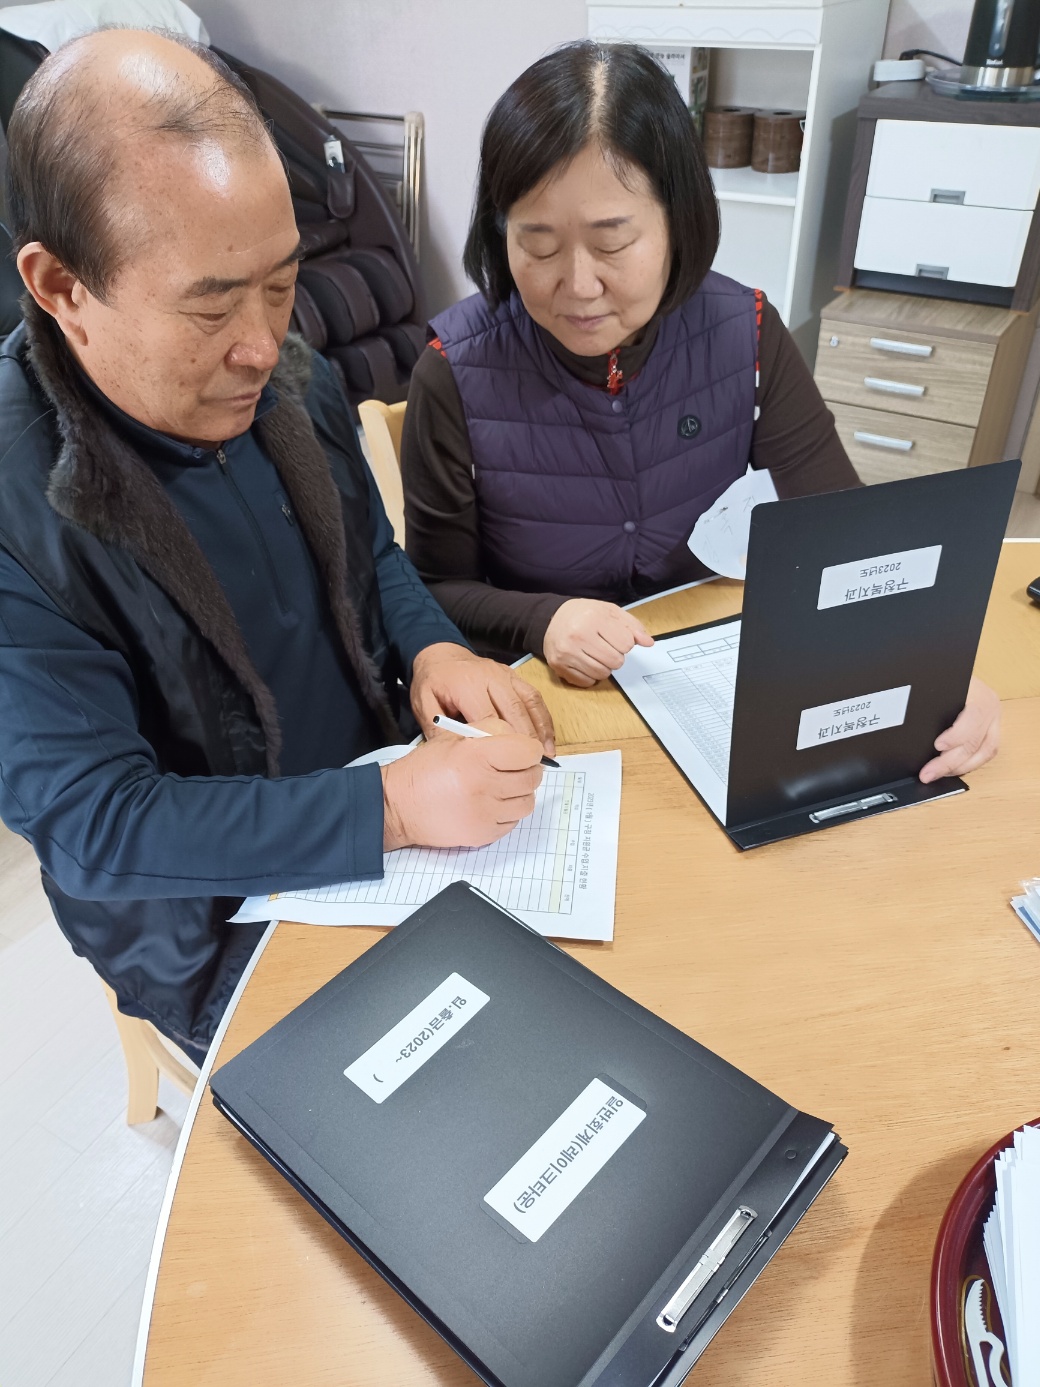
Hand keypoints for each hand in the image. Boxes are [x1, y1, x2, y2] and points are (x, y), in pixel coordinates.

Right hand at [381, 718, 543, 848]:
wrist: (398, 805)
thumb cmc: (426, 768)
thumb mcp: (455, 736)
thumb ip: (492, 731)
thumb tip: (524, 742)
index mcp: (477, 756)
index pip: (529, 752)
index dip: (528, 749)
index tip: (520, 751)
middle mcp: (484, 786)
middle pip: (532, 778)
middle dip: (526, 770)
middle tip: (511, 768)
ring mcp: (485, 814)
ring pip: (527, 803)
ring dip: (519, 793)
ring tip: (501, 787)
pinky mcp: (484, 835)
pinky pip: (513, 822)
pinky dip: (507, 812)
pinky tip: (490, 804)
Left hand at [410, 643, 554, 755]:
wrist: (441, 654)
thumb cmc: (432, 684)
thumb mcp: (424, 706)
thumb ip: (439, 730)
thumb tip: (459, 756)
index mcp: (466, 684)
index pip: (488, 717)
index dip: (499, 743)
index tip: (508, 766)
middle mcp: (490, 676)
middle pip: (514, 710)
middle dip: (526, 740)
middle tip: (533, 766)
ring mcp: (506, 674)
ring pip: (529, 703)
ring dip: (540, 729)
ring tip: (546, 755)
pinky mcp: (515, 676)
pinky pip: (534, 697)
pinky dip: (543, 718)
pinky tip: (547, 738)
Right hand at [543, 599, 653, 686]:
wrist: (552, 618)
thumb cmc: (585, 615)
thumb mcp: (610, 612)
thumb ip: (632, 626)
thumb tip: (649, 643)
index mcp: (593, 618)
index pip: (626, 644)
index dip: (625, 643)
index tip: (616, 637)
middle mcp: (578, 635)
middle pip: (615, 661)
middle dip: (616, 657)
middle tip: (606, 648)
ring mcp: (566, 652)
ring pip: (601, 674)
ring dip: (605, 667)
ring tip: (597, 655)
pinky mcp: (559, 666)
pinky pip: (586, 682)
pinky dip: (591, 676)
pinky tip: (586, 663)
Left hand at [919, 677, 1000, 783]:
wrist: (954, 668)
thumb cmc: (941, 676)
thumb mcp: (936, 683)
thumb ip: (928, 702)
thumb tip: (907, 721)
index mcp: (979, 692)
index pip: (973, 718)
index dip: (957, 736)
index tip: (938, 746)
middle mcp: (990, 706)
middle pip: (976, 741)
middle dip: (950, 762)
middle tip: (928, 773)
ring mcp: (994, 719)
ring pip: (985, 752)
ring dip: (960, 768)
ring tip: (937, 774)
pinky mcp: (992, 730)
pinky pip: (985, 753)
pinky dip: (968, 764)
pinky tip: (950, 769)